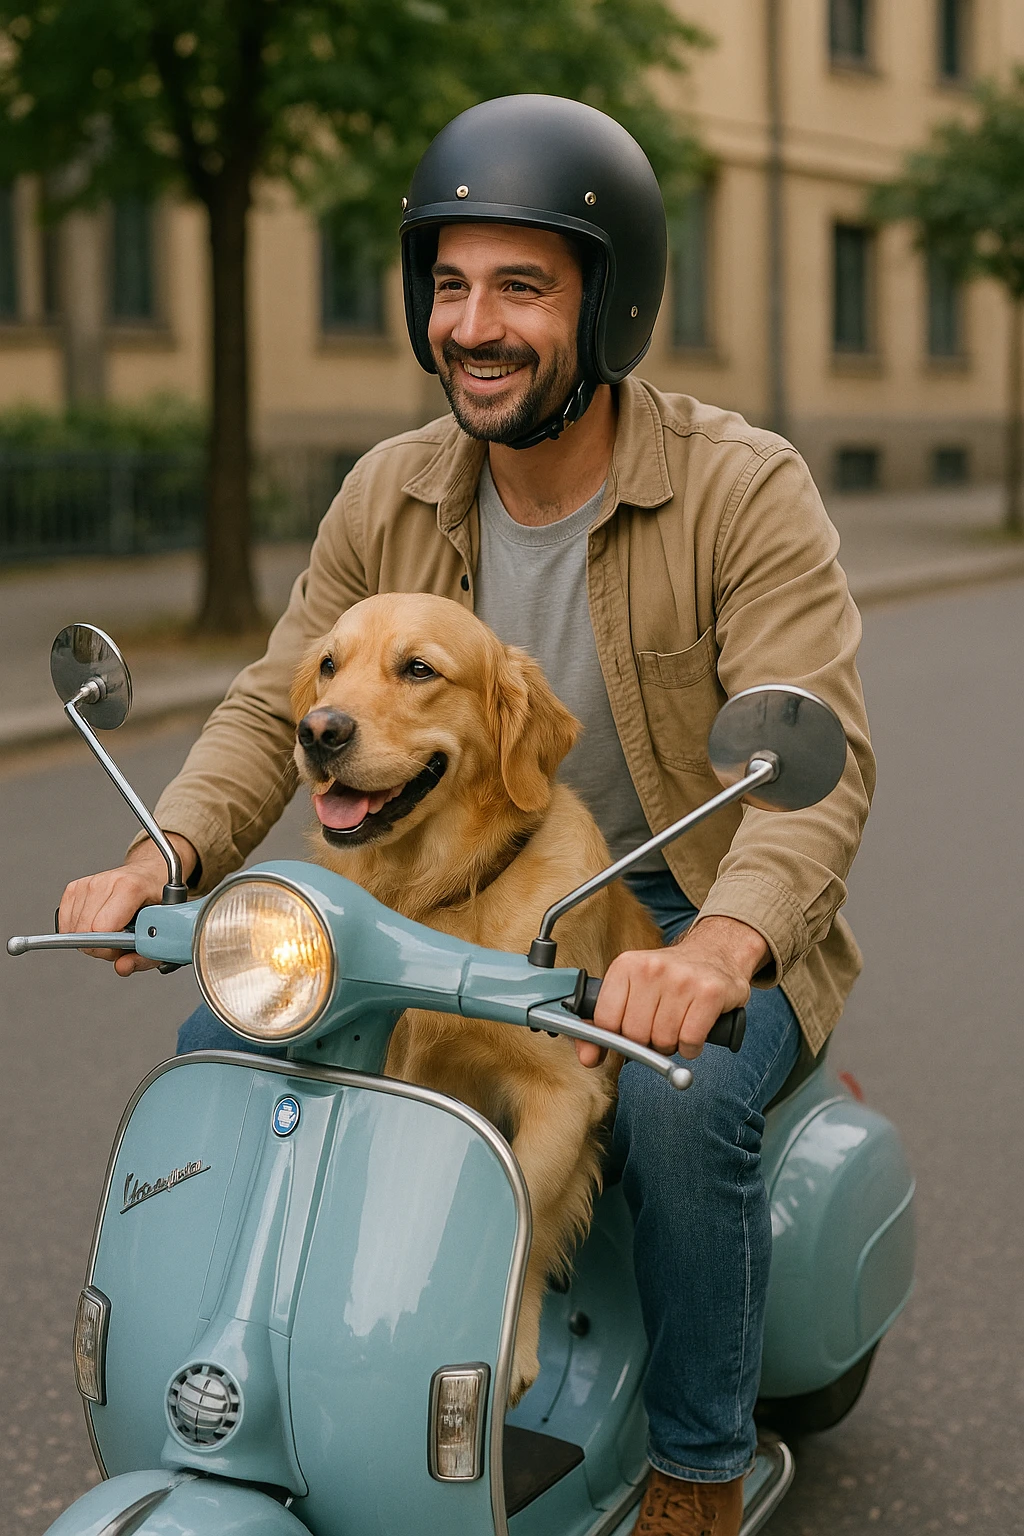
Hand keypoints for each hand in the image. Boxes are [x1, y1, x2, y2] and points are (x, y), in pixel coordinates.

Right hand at [58, 833, 198, 976]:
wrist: (150, 874)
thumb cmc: (157, 901)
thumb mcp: (163, 931)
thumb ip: (146, 955)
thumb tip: (121, 967)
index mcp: (129, 888)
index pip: (100, 929)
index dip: (109, 948)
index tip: (120, 947)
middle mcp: (105, 882)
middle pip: (84, 933)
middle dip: (101, 946)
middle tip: (119, 939)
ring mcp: (87, 884)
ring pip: (73, 930)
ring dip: (90, 938)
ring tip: (111, 929)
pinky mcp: (74, 888)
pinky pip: (66, 923)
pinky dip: (79, 930)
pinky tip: (97, 923)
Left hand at [575, 917, 768, 1066]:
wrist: (716, 953)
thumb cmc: (668, 980)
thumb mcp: (630, 991)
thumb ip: (602, 1025)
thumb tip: (588, 1058)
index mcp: (625, 966)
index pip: (605, 1021)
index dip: (615, 1037)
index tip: (626, 1035)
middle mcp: (652, 968)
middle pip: (635, 1035)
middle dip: (647, 1042)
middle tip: (658, 1026)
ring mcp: (682, 979)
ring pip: (663, 1041)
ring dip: (671, 1044)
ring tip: (677, 1024)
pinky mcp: (710, 992)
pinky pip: (690, 1042)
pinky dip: (692, 1047)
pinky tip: (694, 1030)